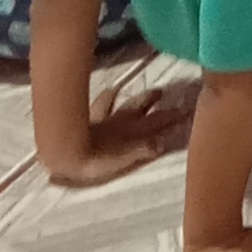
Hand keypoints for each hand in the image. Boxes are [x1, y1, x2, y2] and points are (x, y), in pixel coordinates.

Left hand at [41, 95, 186, 187]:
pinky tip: (107, 90)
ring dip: (123, 96)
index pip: (156, 121)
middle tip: (162, 90)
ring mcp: (104, 119)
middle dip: (151, 99)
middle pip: (139, 106)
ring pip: (119, 102)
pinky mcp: (88, 120)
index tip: (186, 108)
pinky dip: (105, 97)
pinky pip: (99, 104)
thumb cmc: (94, 162)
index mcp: (131, 132)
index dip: (171, 116)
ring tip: (129, 89)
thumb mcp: (124, 160)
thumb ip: (143, 150)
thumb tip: (165, 142)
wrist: (64, 153)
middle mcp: (120, 121)